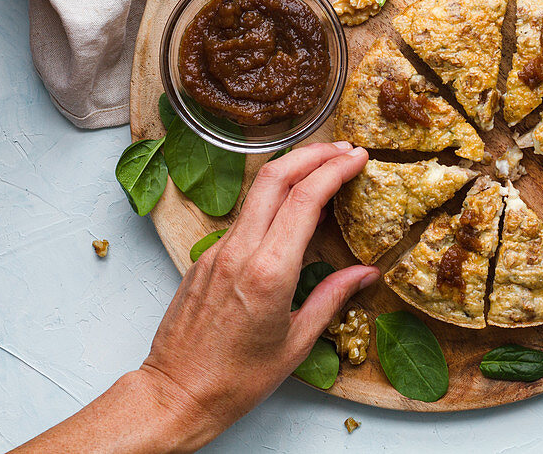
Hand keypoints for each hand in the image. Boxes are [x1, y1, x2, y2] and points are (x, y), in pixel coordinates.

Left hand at [132, 142, 376, 451]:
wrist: (176, 394)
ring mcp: (217, 251)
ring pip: (256, 191)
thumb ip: (333, 297)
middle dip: (313, 153)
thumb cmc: (237, 379)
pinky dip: (273, 199)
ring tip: (324, 167)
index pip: (304, 199)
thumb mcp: (297, 343)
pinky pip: (244, 216)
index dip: (334, 170)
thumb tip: (366, 273)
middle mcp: (239, 252)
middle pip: (275, 177)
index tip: (359, 159)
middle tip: (345, 149)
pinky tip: (292, 208)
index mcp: (268, 272)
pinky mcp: (205, 258)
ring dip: (292, 170)